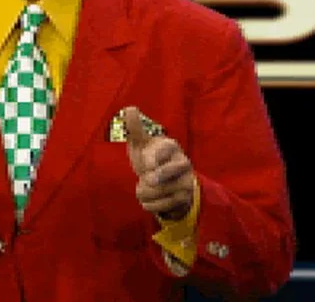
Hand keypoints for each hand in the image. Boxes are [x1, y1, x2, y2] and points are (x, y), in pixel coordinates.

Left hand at [124, 106, 195, 220]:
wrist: (171, 182)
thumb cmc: (153, 159)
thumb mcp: (142, 144)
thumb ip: (135, 128)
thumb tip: (129, 108)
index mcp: (171, 146)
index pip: (160, 152)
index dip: (149, 161)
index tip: (147, 164)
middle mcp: (183, 163)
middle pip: (161, 175)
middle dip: (149, 179)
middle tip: (147, 177)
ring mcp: (185, 182)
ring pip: (155, 192)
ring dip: (145, 191)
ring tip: (148, 186)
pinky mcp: (183, 199)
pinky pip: (157, 206)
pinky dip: (149, 203)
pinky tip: (152, 197)